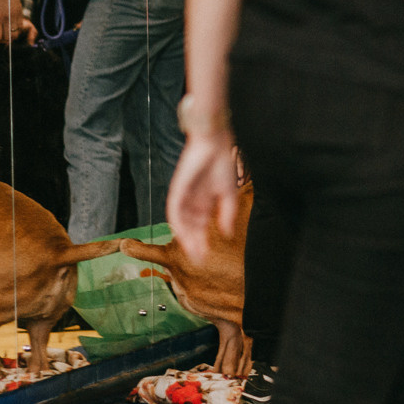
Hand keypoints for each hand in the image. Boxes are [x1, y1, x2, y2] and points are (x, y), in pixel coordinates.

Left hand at [166, 131, 240, 263]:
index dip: (203, 242)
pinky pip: (174, 210)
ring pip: (181, 223)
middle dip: (194, 244)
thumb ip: (227, 213)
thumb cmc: (223, 164)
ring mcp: (183, 197)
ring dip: (186, 238)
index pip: (201, 227)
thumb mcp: (229, 193)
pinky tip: (182, 234)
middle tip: (199, 260)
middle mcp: (191, 202)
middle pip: (190, 228)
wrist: (214, 143)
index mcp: (204, 202)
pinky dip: (178, 224)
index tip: (206, 258)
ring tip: (193, 252)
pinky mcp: (177, 190)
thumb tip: (227, 234)